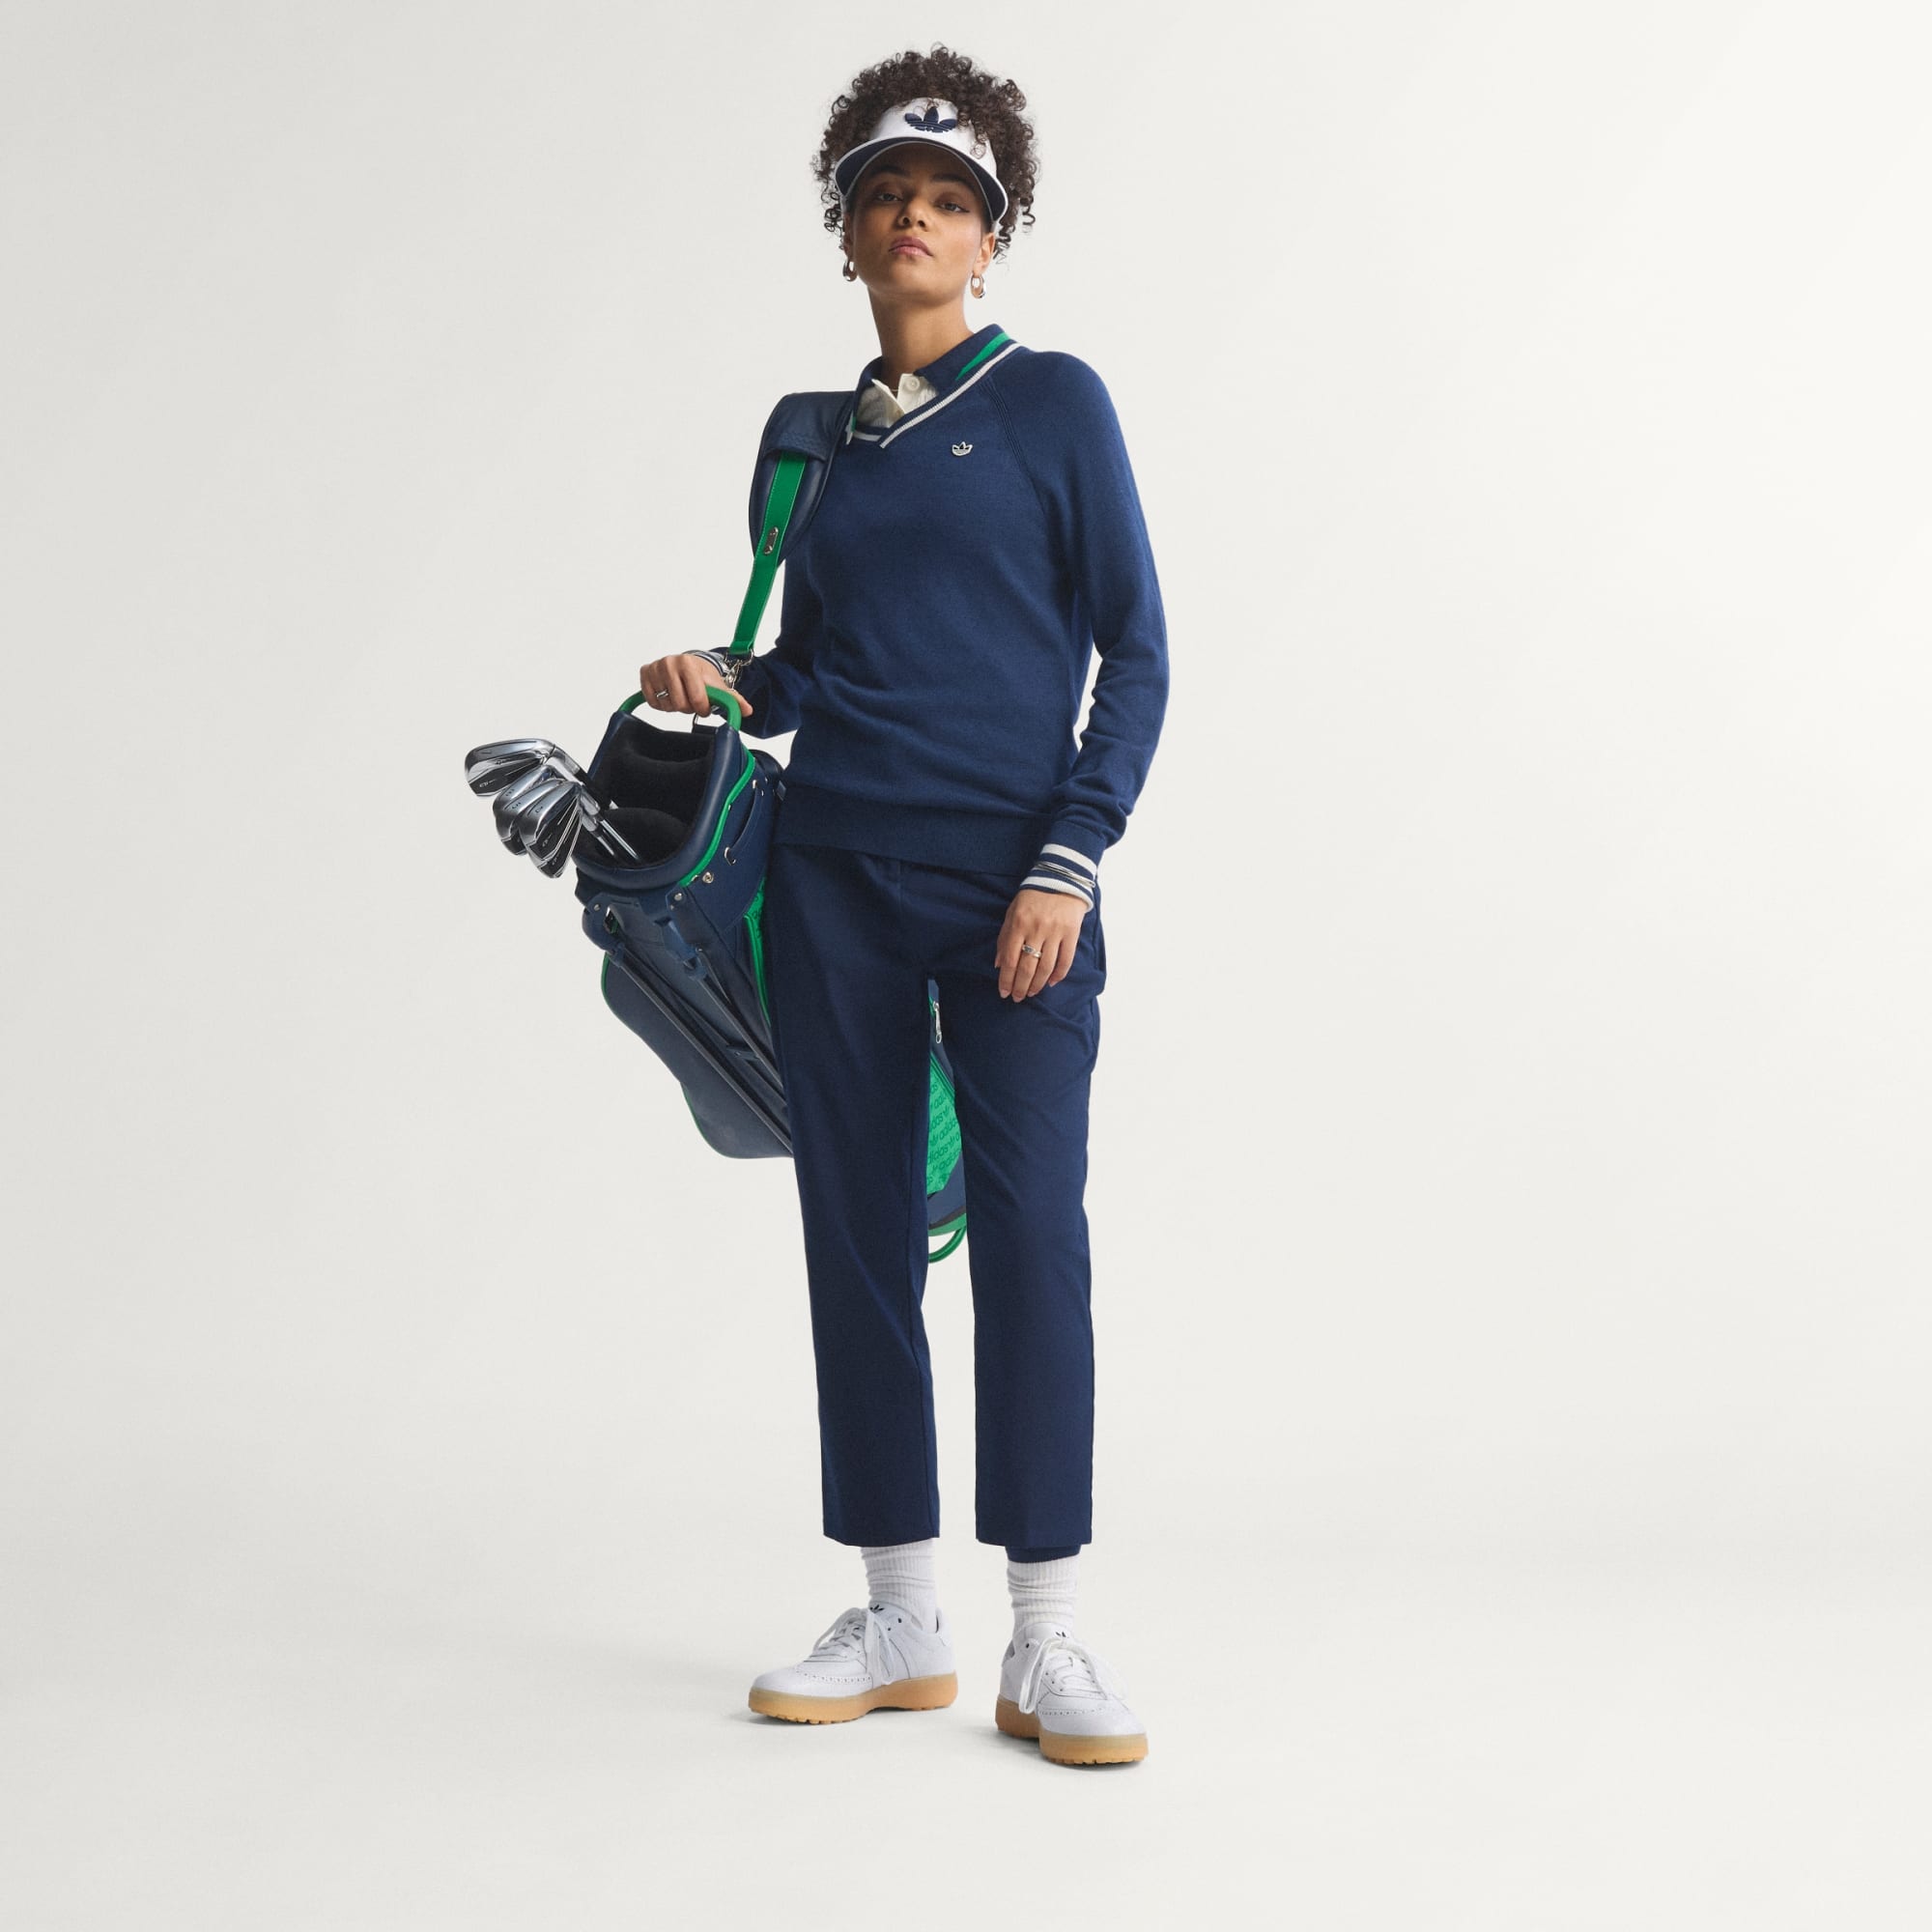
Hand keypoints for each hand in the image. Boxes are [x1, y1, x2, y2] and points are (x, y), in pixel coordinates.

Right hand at [636, 653, 753, 718]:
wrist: (688, 664)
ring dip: (675, 706)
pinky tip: (669, 695)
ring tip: (681, 696)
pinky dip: (661, 704)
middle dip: (688, 708)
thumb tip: (747, 711)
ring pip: (665, 704)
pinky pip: (652, 701)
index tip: (705, 706)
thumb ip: (732, 699)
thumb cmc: (702, 676)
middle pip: (679, 704)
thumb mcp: (718, 686)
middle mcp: (669, 662)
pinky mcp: (644, 673)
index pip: (696, 699)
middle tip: (692, 700)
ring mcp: (655, 668)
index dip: (702, 708)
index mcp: (688, 664)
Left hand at [996, 888, 1088, 999]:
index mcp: (1018, 924)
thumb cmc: (1032, 897)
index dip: (1006, 979)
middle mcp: (1036, 930)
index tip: (1004, 992)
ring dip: (1037, 984)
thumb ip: (1004, 938)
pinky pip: (1065, 960)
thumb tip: (997, 964)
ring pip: (1046, 967)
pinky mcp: (1071, 933)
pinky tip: (1050, 983)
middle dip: (1020, 987)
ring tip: (1032, 993)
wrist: (1061, 879)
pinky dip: (1058, 975)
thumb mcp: (1012, 912)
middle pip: (1027, 967)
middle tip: (1017, 998)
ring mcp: (1055, 932)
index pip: (1010, 959)